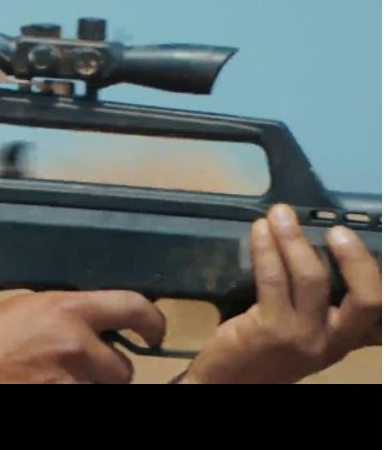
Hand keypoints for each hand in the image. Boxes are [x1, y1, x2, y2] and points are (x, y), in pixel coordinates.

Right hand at [0, 290, 165, 383]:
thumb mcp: (21, 310)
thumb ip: (63, 313)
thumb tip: (94, 320)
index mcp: (66, 309)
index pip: (134, 307)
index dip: (152, 322)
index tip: (155, 331)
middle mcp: (75, 344)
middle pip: (122, 366)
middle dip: (104, 371)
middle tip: (70, 370)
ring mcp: (70, 380)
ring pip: (106, 390)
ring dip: (87, 388)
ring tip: (48, 380)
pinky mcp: (62, 400)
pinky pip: (84, 399)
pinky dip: (71, 396)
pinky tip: (41, 388)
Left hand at [181, 204, 381, 383]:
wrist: (229, 384)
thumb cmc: (267, 353)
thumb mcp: (306, 336)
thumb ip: (323, 308)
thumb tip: (326, 255)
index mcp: (345, 340)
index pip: (377, 308)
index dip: (375, 273)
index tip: (360, 239)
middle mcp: (333, 341)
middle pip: (366, 299)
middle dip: (356, 259)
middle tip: (337, 229)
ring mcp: (302, 337)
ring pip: (311, 278)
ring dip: (294, 239)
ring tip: (280, 214)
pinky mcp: (269, 329)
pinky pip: (272, 279)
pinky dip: (266, 249)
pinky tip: (260, 231)